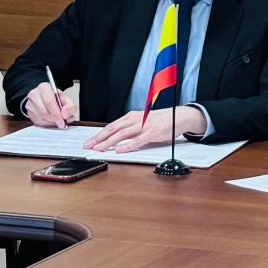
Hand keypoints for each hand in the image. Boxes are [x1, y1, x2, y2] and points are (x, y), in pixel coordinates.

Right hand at [23, 82, 76, 128]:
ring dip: (52, 122)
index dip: (57, 113)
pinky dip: (47, 124)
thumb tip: (66, 114)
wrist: (43, 97)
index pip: (50, 102)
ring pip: (42, 118)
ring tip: (58, 121)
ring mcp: (30, 104)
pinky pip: (39, 122)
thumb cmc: (53, 97)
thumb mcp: (65, 98)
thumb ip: (70, 105)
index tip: (63, 119)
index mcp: (44, 88)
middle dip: (55, 119)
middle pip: (45, 111)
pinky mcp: (29, 113)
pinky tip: (51, 121)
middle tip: (62, 123)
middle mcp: (34, 95)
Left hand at [84, 107, 205, 152]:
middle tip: (89, 146)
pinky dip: (127, 146)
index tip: (89, 141)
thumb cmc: (161, 120)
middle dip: (99, 138)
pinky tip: (119, 150)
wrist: (178, 116)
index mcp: (131, 116)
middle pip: (113, 129)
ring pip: (122, 135)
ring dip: (109, 142)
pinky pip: (137, 140)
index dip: (99, 134)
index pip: (111, 126)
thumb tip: (116, 137)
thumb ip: (130, 128)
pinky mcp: (152, 133)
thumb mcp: (142, 121)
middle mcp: (135, 120)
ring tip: (99, 148)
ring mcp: (143, 126)